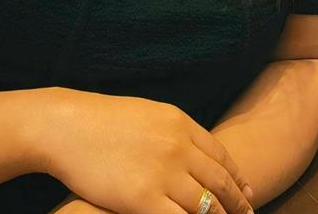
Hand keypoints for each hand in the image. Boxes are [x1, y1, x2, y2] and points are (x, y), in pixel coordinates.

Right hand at [39, 91, 253, 213]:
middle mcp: (178, 147)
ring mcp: (163, 174)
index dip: (237, 177)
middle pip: (219, 182)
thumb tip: (195, 152)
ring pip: (205, 207)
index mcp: (180, 123)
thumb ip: (175, 132)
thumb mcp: (148, 114)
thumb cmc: (103, 120)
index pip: (220, 154)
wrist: (69, 127)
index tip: (248, 191)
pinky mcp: (143, 200)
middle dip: (237, 203)